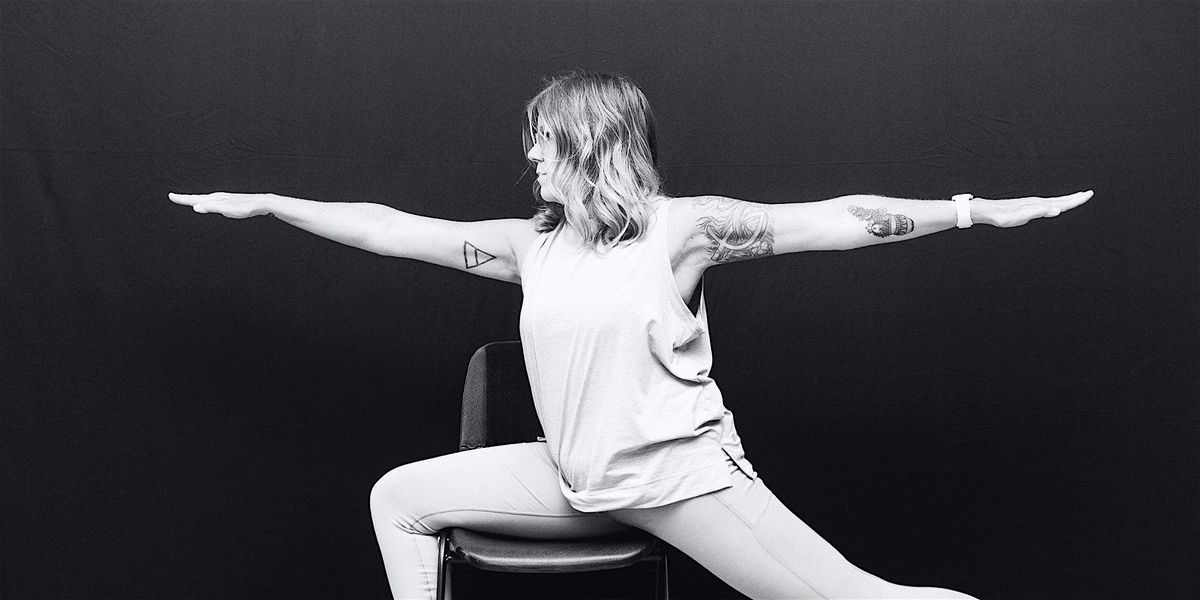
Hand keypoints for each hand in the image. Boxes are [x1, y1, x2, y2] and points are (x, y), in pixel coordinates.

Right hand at [168, 192, 274, 218]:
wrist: (261, 203)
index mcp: (215, 199)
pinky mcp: (230, 202)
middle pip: (198, 198)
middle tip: (173, 197)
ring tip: (187, 200)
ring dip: (194, 199)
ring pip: (205, 199)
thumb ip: (212, 208)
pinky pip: (213, 201)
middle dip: (185, 198)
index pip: (194, 199)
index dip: (182, 199)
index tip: (170, 196)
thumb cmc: (245, 207)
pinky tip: (209, 204)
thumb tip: (195, 207)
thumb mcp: (227, 209)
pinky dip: (206, 202)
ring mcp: (224, 199)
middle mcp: (218, 197)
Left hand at [973, 190, 1092, 226]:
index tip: (1089, 194)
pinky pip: (1046, 204)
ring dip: (1067, 199)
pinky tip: (1055, 205)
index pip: (1062, 202)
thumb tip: (1057, 210)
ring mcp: (1032, 204)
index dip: (1076, 200)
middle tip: (1089, 193)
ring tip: (1077, 197)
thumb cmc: (1001, 216)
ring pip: (1054, 201)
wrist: (987, 211)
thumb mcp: (1020, 217)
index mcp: (1038, 205)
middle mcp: (1037, 202)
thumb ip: (1038, 212)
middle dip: (1075, 198)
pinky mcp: (1027, 207)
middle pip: (1061, 200)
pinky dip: (1056, 203)